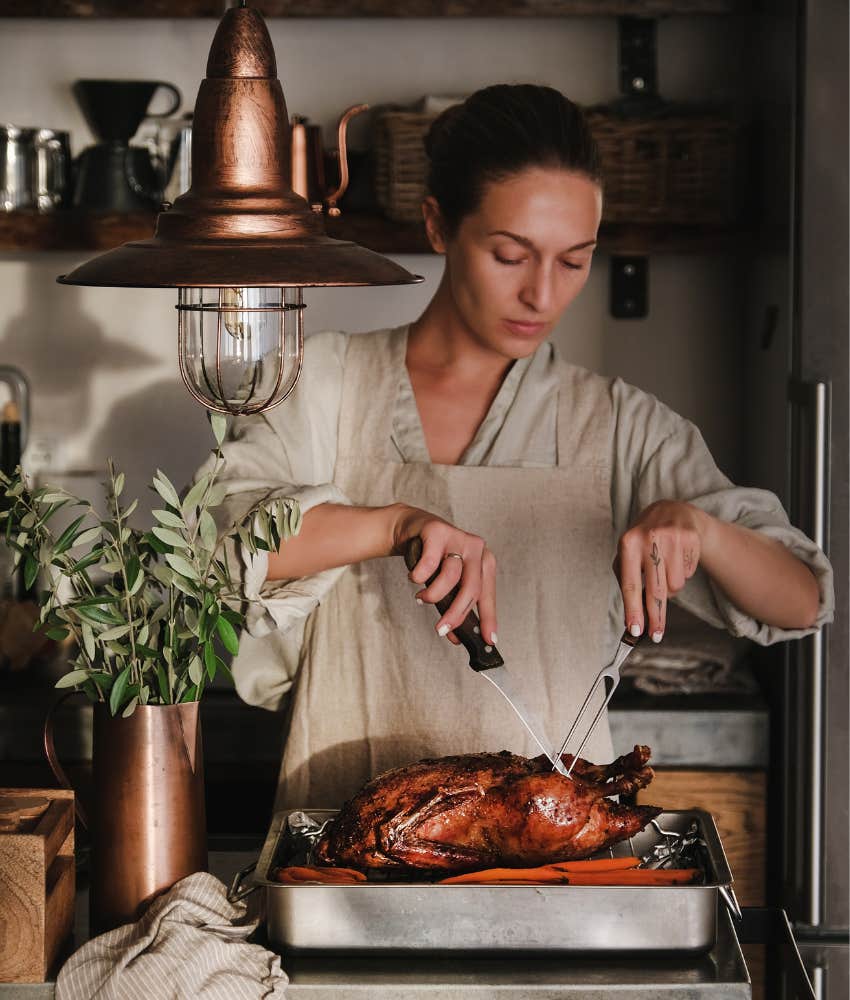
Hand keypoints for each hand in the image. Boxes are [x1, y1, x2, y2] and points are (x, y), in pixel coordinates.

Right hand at [391, 504, 496, 646]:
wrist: (413, 530)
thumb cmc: (435, 559)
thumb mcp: (450, 582)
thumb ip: (455, 605)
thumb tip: (455, 637)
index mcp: (484, 562)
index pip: (488, 595)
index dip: (489, 618)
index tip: (489, 640)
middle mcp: (476, 548)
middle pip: (471, 588)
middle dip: (455, 614)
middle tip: (441, 630)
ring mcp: (458, 537)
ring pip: (450, 576)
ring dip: (433, 595)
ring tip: (422, 598)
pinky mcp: (438, 531)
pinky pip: (429, 563)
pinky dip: (419, 576)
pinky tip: (414, 577)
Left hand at [617, 501, 705, 642]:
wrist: (673, 511)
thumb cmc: (645, 539)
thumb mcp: (628, 551)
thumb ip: (627, 578)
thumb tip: (632, 614)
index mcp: (628, 543)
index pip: (630, 583)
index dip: (632, 609)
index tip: (635, 630)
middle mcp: (649, 539)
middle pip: (655, 590)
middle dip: (655, 617)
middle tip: (656, 635)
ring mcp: (672, 537)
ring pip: (675, 585)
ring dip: (670, 587)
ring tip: (665, 570)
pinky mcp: (691, 538)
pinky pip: (688, 574)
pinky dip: (682, 573)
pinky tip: (677, 558)